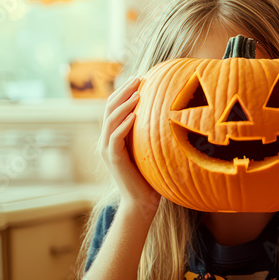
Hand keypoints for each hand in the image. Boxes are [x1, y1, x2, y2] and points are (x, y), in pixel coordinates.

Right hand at [99, 76, 159, 212]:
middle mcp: (106, 139)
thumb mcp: (151, 149)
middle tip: (139, 78)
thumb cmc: (151, 175)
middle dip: (124, 91)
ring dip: (124, 104)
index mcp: (114, 135)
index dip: (125, 91)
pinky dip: (123, 124)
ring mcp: (107, 149)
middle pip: (110, 108)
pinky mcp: (112, 158)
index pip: (115, 106)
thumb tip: (171, 113)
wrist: (142, 202)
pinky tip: (135, 115)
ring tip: (138, 93)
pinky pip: (115, 137)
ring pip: (110, 119)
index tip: (141, 78)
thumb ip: (152, 132)